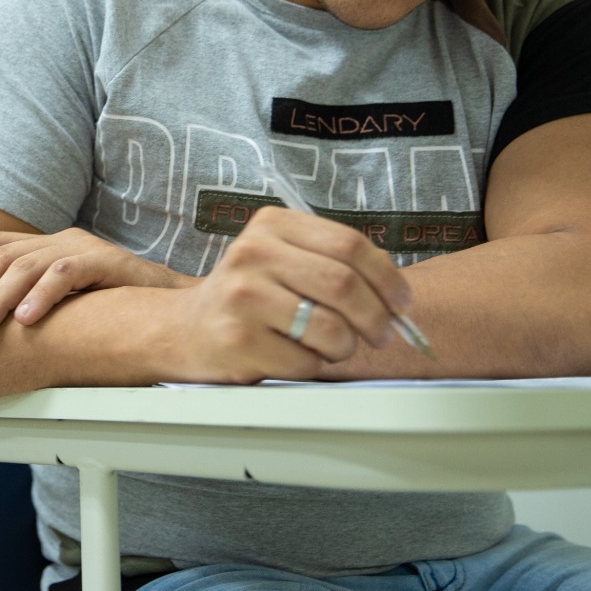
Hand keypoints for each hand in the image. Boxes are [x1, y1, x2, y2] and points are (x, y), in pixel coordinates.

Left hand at [0, 228, 191, 338]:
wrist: (170, 303)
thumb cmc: (113, 306)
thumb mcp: (65, 301)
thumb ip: (32, 303)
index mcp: (46, 246)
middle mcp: (59, 241)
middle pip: (3, 257)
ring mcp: (81, 248)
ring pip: (27, 267)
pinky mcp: (105, 261)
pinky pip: (66, 275)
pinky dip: (42, 296)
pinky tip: (26, 319)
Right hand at [168, 207, 411, 382]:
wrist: (188, 329)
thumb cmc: (251, 296)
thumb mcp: (284, 259)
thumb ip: (334, 264)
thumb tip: (398, 298)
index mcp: (272, 224)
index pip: (349, 244)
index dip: (387, 277)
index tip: (402, 303)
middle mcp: (253, 253)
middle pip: (344, 285)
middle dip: (376, 318)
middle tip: (382, 334)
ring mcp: (242, 296)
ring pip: (330, 328)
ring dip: (345, 346)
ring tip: (333, 347)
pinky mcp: (239, 339)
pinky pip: (305, 362)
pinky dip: (313, 366)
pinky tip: (293, 355)